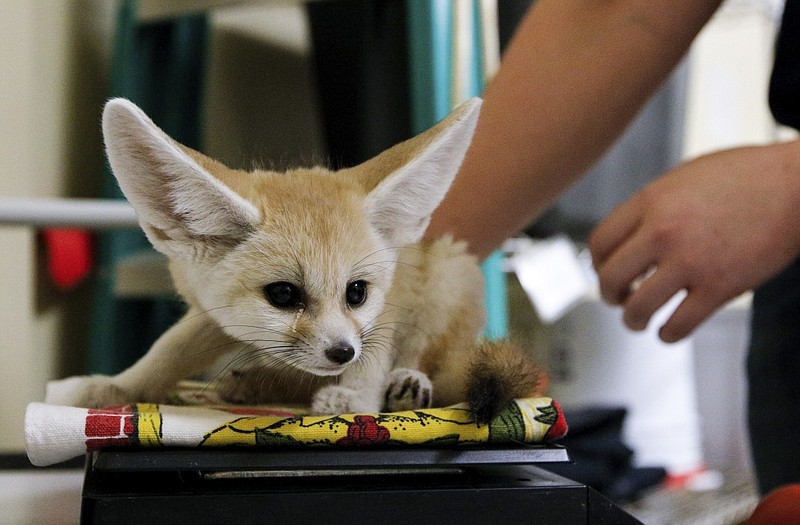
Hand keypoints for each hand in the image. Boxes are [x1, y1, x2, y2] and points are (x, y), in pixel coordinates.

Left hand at [589, 141, 799, 341]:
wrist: (799, 184)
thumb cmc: (745, 176)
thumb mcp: (684, 177)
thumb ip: (653, 205)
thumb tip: (628, 235)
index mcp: (650, 201)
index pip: (599, 243)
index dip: (597, 264)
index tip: (606, 271)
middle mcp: (663, 231)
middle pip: (610, 277)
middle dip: (609, 295)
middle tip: (618, 300)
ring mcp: (691, 260)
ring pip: (638, 308)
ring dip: (633, 321)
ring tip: (638, 321)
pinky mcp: (721, 286)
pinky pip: (678, 325)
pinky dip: (667, 334)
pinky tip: (668, 330)